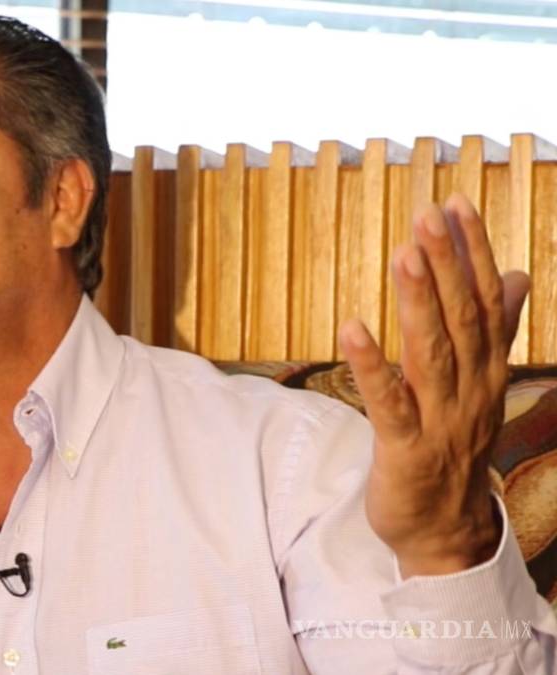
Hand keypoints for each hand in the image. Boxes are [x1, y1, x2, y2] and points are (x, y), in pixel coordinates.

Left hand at [339, 193, 528, 578]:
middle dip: (446, 264)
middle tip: (428, 213)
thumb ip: (496, 328)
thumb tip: (514, 273)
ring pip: (432, 353)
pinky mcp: (406, 449)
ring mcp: (440, 420)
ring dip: (418, 301)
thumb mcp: (480, 383)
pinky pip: (388, 402)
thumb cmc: (455, 446)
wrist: (448, 529)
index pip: (484, 300)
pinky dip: (371, 364)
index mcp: (486, 369)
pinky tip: (351, 326)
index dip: (472, 251)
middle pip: (461, 319)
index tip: (455, 203)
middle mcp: (470, 389)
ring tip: (404, 253)